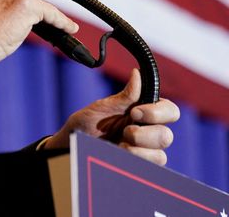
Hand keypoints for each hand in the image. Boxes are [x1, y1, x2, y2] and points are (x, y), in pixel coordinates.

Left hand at [44, 68, 179, 164]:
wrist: (71, 147)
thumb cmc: (85, 124)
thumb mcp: (101, 109)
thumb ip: (123, 97)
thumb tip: (138, 74)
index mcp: (143, 112)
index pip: (169, 111)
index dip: (158, 112)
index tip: (134, 112)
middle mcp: (148, 131)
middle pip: (167, 134)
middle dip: (146, 134)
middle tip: (126, 132)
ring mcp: (145, 151)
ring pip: (161, 153)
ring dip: (139, 149)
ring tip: (120, 145)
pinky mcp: (140, 166)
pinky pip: (151, 166)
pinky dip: (137, 159)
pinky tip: (121, 154)